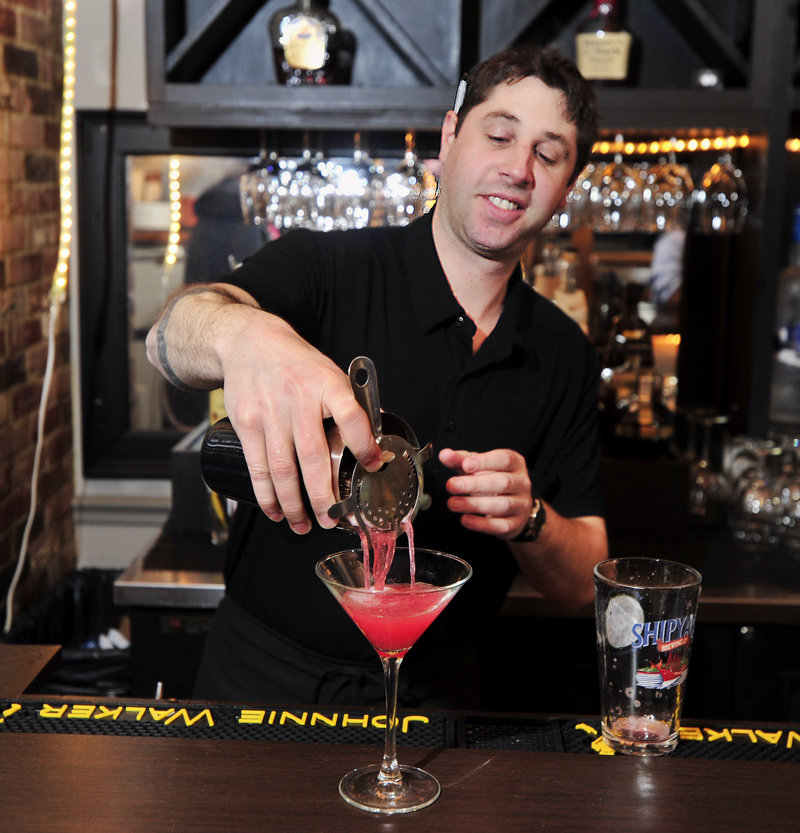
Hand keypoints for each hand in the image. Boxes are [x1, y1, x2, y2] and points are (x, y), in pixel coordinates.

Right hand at [219, 309, 382, 532]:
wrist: (249, 343)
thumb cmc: (297, 364)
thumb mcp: (329, 374)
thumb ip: (349, 407)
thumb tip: (375, 445)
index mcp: (327, 384)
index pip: (350, 415)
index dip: (364, 443)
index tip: (373, 466)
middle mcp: (298, 399)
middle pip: (313, 456)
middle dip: (324, 495)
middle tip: (332, 520)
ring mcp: (270, 413)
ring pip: (282, 469)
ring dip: (294, 504)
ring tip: (305, 525)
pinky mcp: (246, 423)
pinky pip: (257, 467)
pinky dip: (267, 495)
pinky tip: (276, 511)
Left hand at [439, 447, 532, 539]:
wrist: (511, 504)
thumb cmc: (492, 480)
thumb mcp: (478, 466)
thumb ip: (461, 460)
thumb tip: (445, 455)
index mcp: (515, 463)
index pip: (504, 459)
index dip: (485, 461)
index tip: (465, 465)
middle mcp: (522, 483)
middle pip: (502, 482)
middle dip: (474, 484)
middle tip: (452, 485)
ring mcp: (521, 504)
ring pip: (502, 505)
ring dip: (474, 504)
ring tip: (453, 503)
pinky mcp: (515, 524)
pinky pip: (500, 525)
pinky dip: (481, 524)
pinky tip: (465, 519)